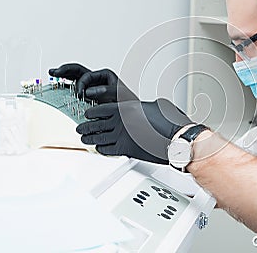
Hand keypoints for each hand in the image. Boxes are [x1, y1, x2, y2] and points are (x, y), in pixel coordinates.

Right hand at [49, 63, 137, 102]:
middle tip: (54, 72)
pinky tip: (57, 86)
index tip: (80, 94)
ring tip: (52, 73)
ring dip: (63, 75)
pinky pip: (74, 88)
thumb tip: (89, 92)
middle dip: (65, 70)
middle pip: (78, 71)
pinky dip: (66, 86)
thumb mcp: (119, 95)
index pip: (87, 76)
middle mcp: (96, 79)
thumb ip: (106, 91)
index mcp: (104, 75)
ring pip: (74, 78)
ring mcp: (91, 87)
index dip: (81, 84)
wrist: (129, 113)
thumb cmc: (127, 102)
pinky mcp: (88, 95)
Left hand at [76, 98, 192, 163]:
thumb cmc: (169, 122)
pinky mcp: (125, 150)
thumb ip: (143, 107)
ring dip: (89, 139)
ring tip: (85, 140)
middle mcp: (120, 121)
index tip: (87, 114)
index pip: (100, 110)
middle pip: (94, 125)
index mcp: (126, 108)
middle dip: (85, 127)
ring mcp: (121, 136)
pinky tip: (100, 149)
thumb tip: (142, 108)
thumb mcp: (156, 106)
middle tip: (80, 129)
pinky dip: (101, 149)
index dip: (91, 113)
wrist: (175, 139)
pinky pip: (106, 150)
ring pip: (97, 138)